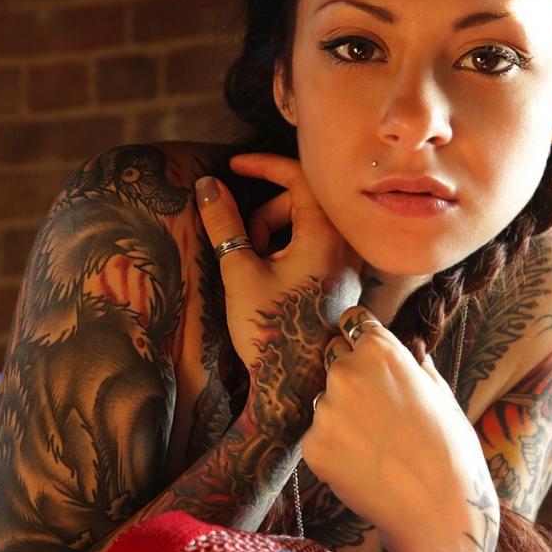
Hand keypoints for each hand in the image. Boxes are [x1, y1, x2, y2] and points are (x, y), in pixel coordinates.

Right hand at [195, 154, 361, 436]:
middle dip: (264, 212)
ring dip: (273, 234)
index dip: (262, 166)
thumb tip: (206, 186)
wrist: (295, 385)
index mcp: (326, 234)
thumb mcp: (240, 270)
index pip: (298, 177)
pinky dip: (286, 251)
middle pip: (301, 202)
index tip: (232, 167)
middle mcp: (344, 245)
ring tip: (252, 267)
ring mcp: (345, 266)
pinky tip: (267, 281)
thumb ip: (224, 224)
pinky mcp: (339, 284)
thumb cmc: (271, 328)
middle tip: (241, 243)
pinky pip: (313, 249)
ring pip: (305, 226)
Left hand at [303, 306, 493, 551]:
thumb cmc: (451, 450)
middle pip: (334, 357)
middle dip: (350, 373)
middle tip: (377, 407)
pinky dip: (335, 446)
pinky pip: (319, 435)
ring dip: (341, 412)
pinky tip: (364, 463)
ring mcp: (325, 409)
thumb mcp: (441, 393)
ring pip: (325, 399)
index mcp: (380, 350)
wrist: (439, 511)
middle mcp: (345, 371)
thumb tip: (407, 348)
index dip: (360, 336)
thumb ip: (414, 363)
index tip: (364, 348)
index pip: (352, 321)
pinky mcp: (312, 444)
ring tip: (376, 442)